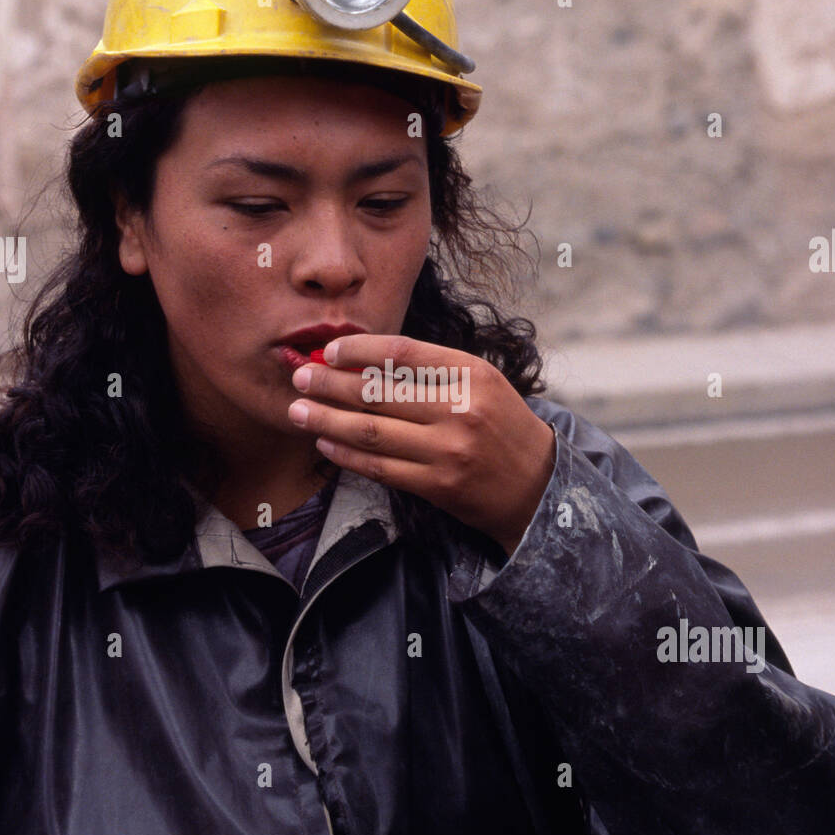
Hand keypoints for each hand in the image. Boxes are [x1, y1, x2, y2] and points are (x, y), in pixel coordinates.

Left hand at [286, 334, 556, 555]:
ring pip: (372, 431)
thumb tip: (363, 359)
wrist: (537, 484)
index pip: (403, 353)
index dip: (359, 349)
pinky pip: (380, 467)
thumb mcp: (481, 383)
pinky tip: (325, 443)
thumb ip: (432, 369)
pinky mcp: (439, 485)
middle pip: (379, 392)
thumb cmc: (501, 425)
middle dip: (330, 384)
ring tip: (298, 411)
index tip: (329, 349)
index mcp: (472, 374)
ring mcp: (449, 451)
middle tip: (300, 377)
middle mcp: (461, 410)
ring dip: (327, 420)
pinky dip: (347, 454)